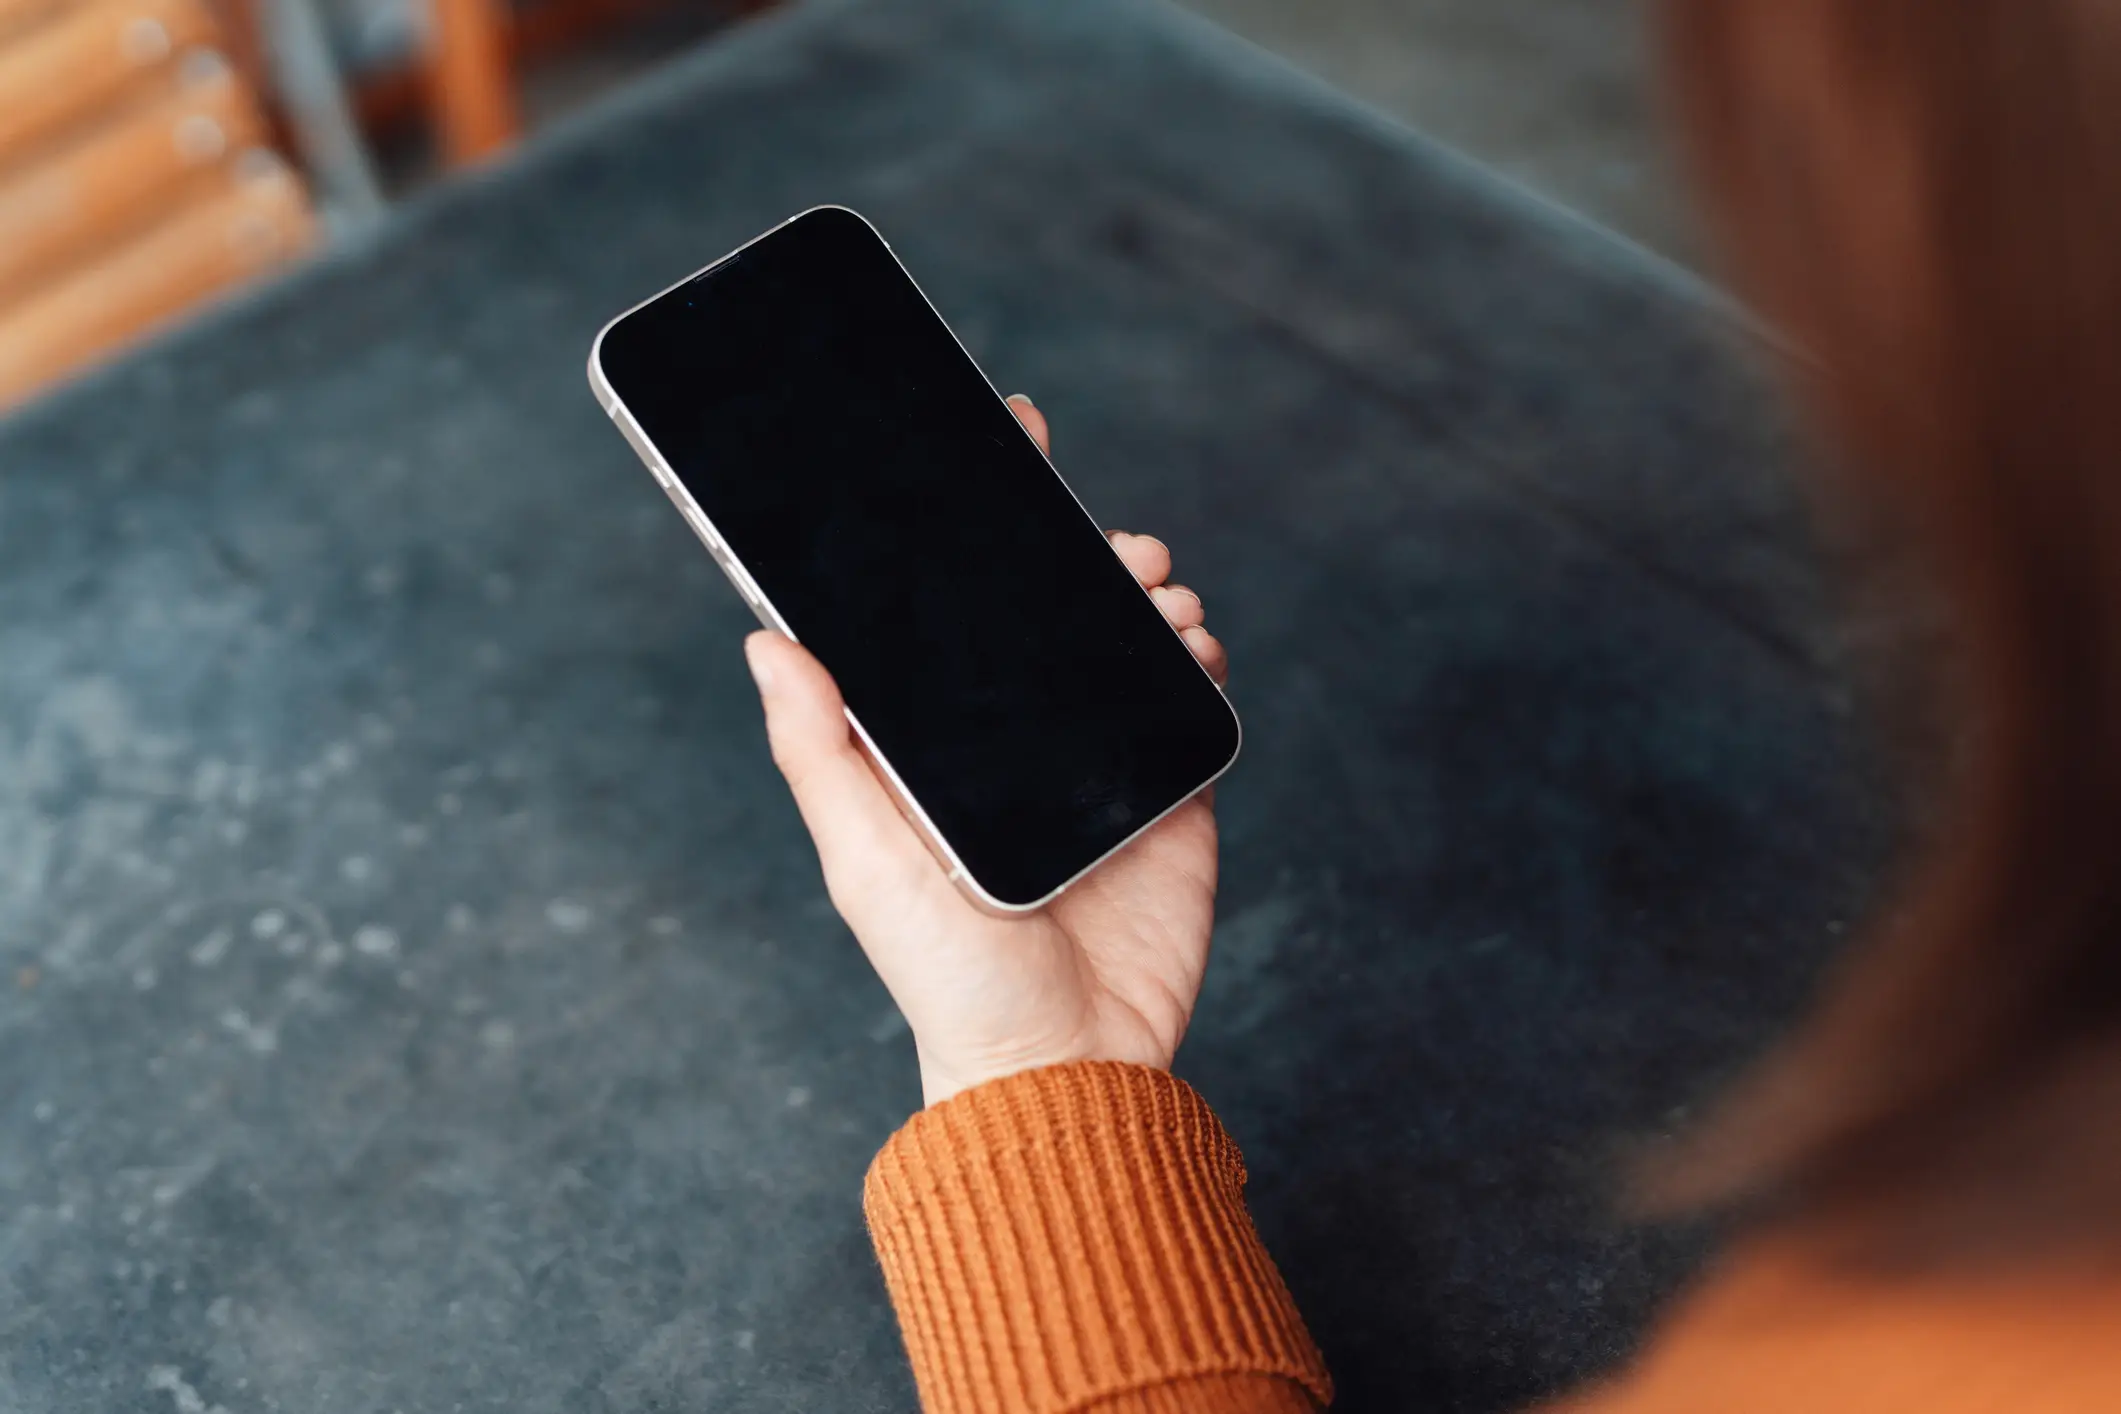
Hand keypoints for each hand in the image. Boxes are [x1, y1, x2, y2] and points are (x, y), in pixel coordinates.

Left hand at [742, 394, 1229, 1106]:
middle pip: (1047, 614)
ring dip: (1143, 599)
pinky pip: (1186, 704)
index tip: (995, 448)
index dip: (966, 534)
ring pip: (1124, 645)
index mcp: (938, 745)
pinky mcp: (1166, 796)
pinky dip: (1196, 660)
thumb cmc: (947, 977)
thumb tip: (763, 640)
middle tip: (1098, 533)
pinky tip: (1192, 645)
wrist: (1066, 1064)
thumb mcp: (866, 860)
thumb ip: (820, 754)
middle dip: (1077, 555)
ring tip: (1154, 590)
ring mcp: (1096, 765)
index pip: (949, 619)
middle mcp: (1017, 742)